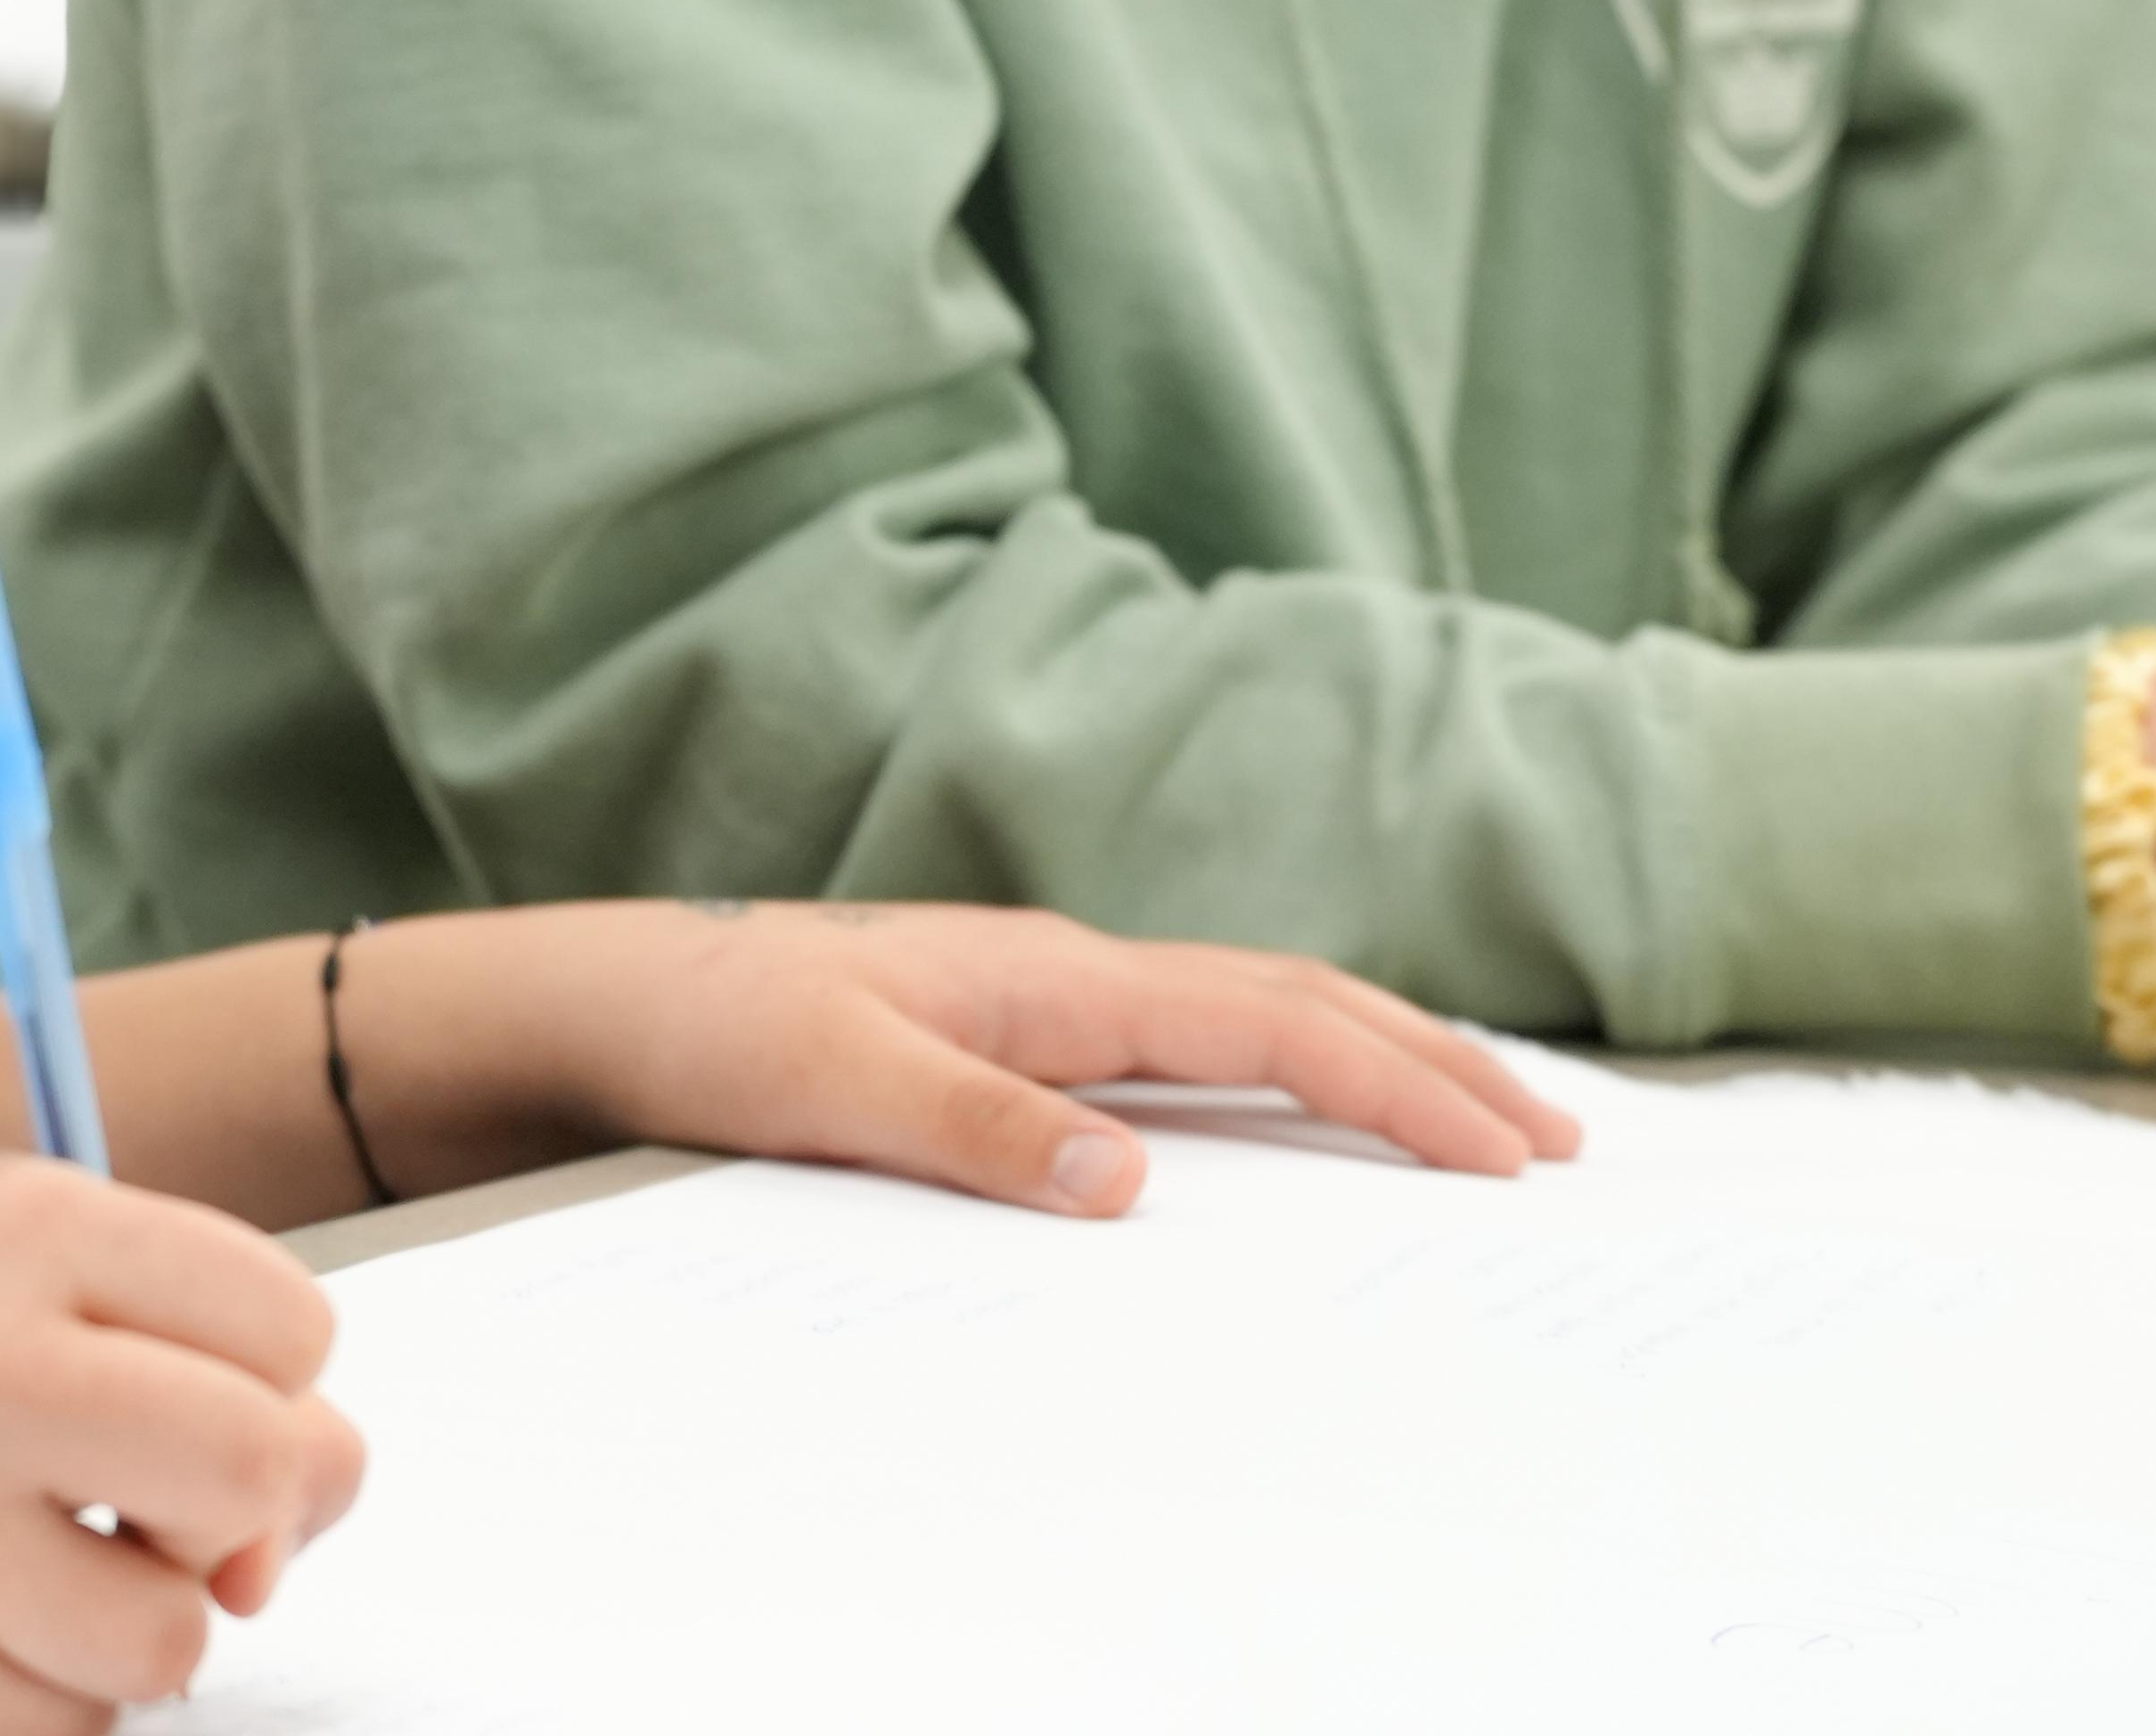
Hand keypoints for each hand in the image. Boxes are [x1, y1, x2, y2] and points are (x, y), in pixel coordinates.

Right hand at [0, 1161, 359, 1734]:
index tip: (205, 1403)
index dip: (282, 1383)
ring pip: (172, 1638)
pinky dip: (48, 1702)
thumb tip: (300, 1508)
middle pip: (262, 1468)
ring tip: (32, 1567)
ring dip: (135, 1623)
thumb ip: (167, 1330)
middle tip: (179, 1517)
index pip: (288, 1322)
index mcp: (9, 1227)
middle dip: (260, 1515)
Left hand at [351, 897, 1575, 1214]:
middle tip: (1552, 1140)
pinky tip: (1299, 1124)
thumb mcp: (829, 1086)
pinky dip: (1280, 1075)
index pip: (1274, 1021)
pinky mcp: (1011, 1033)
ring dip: (1370, 1062)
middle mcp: (1065, 973)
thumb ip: (975, 1132)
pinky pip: (1186, 1049)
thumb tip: (1128, 1182)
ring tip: (1472, 1123)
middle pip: (1296, 1003)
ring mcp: (1043, 997)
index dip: (1402, 1083)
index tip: (1507, 1151)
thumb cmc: (704, 1029)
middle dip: (1432, 1064)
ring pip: (1251, 1015)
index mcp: (1051, 975)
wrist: (603, 1001)